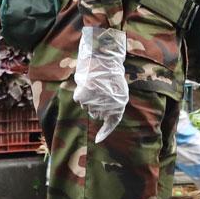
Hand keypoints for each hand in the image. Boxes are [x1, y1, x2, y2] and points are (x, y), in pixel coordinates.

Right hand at [73, 25, 130, 142]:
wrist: (103, 58)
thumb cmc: (111, 71)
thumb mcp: (118, 88)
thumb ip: (112, 102)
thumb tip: (102, 115)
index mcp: (120, 103)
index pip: (112, 122)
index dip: (105, 132)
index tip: (98, 140)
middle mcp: (107, 106)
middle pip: (96, 114)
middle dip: (96, 106)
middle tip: (99, 91)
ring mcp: (94, 102)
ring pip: (87, 107)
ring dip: (89, 98)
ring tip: (94, 84)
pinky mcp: (83, 97)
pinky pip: (80, 99)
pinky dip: (82, 93)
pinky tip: (87, 83)